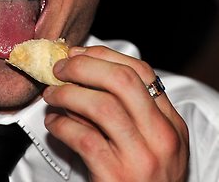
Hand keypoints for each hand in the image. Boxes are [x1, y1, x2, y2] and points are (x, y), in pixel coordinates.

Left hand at [43, 45, 188, 180]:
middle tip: (60, 68)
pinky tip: (54, 123)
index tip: (79, 54)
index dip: (104, 56)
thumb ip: (128, 111)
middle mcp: (162, 137)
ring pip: (101, 105)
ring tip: (51, 95)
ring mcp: (141, 158)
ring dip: (67, 94)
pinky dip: (61, 125)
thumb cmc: (140, 179)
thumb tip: (81, 72)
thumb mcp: (149, 143)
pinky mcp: (116, 177)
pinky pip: (83, 138)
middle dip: (84, 67)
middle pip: (121, 80)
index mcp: (170, 123)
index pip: (141, 72)